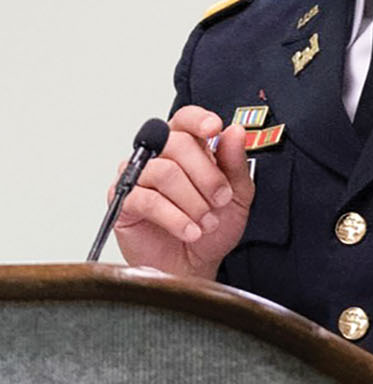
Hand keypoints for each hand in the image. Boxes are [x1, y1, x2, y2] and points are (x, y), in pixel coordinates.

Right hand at [111, 106, 254, 278]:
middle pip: (177, 144)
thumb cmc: (214, 226)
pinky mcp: (123, 203)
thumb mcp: (238, 193)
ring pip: (164, 172)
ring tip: (206, 222)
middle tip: (221, 199)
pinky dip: (174, 217)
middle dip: (206, 175)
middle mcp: (159, 157)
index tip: (213, 129)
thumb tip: (234, 131)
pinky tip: (189, 230)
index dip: (198, 120)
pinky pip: (146, 200)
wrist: (196, 264)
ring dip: (192, 201)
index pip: (185, 119)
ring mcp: (138, 178)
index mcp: (187, 147)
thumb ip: (235, 162)